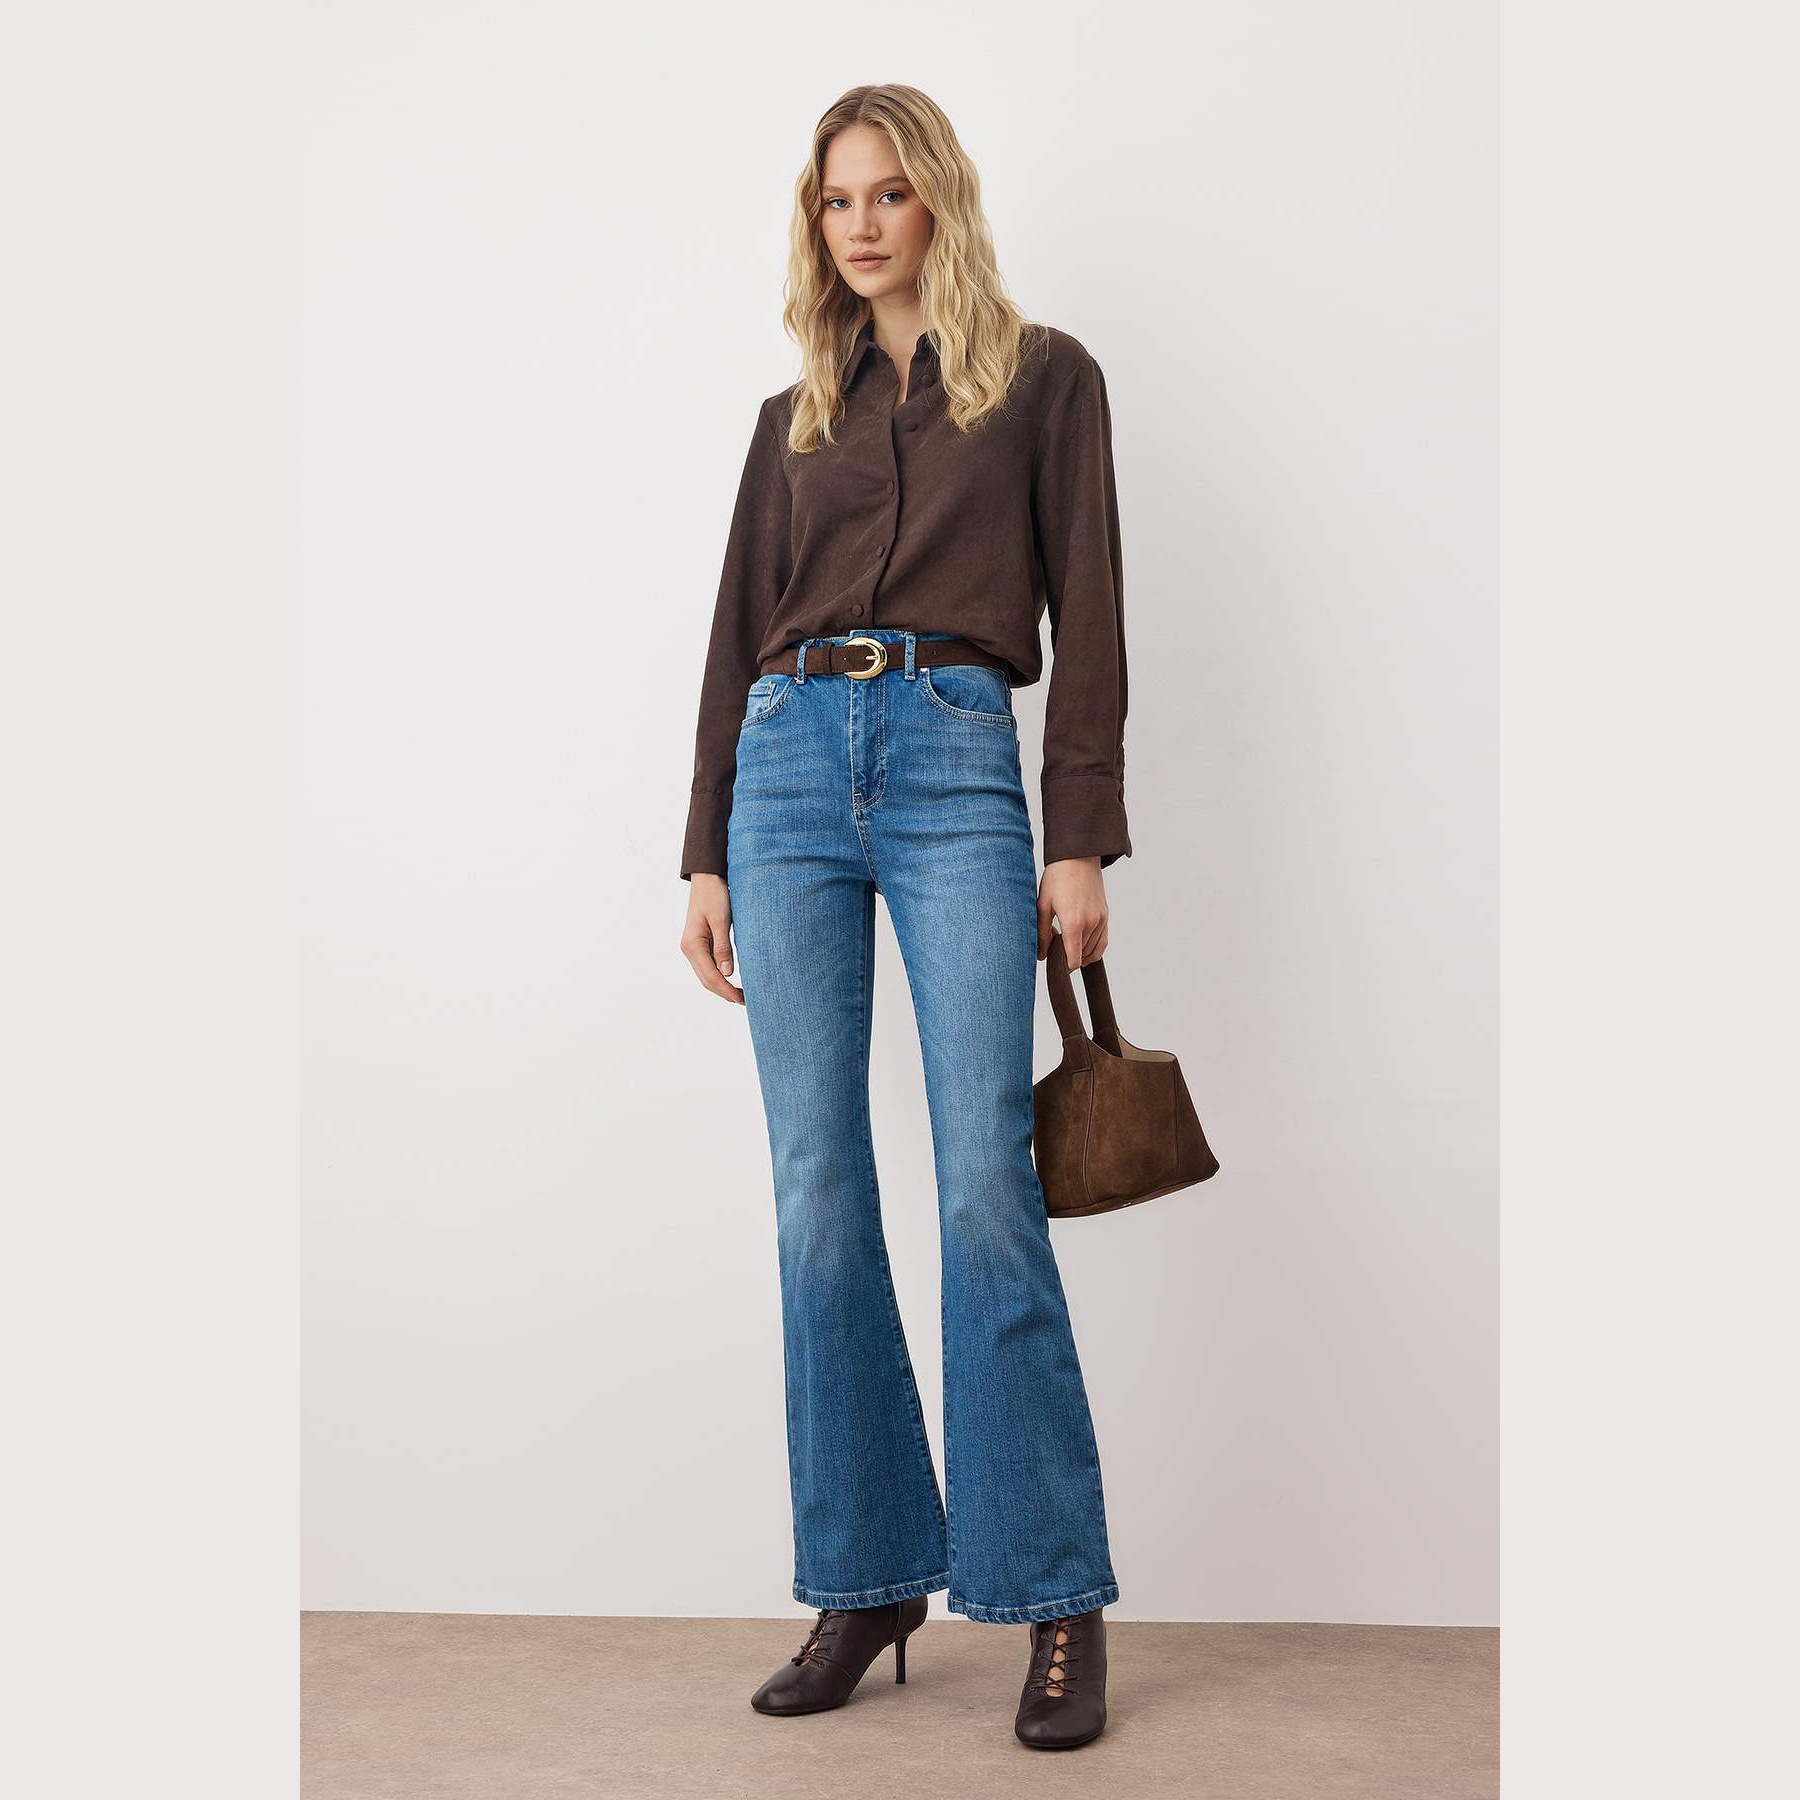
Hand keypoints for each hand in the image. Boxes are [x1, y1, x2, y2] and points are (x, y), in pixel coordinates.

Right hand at [680, 873, 744, 1003]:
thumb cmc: (715, 895)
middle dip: (725, 993)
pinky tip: (732, 980)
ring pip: (707, 975)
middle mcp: (689, 949)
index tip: (742, 999)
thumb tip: (727, 974)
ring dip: (722, 986)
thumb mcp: (721, 920)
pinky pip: (708, 966)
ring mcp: (693, 947)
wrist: (707, 878)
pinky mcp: (699, 944)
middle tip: (746, 1002)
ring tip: (741, 995)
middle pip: (706, 980)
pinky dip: (720, 976)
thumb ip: (723, 947)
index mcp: (692, 945)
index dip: (726, 990)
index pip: (710, 976)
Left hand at [1038, 857, 1108, 968]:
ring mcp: (1100, 919)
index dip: (1064, 967)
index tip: (1054, 963)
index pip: (1073, 959)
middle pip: (1082, 956)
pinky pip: (1103, 941)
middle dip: (1068, 956)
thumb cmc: (1057, 878)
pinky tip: (1082, 948)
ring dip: (1080, 952)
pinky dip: (1094, 950)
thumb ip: (1042, 933)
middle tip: (1054, 946)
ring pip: (1093, 950)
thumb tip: (1041, 955)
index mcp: (1073, 923)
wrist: (1077, 857)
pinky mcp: (1105, 915)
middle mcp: (1091, 923)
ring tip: (1065, 941)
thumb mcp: (1043, 905)